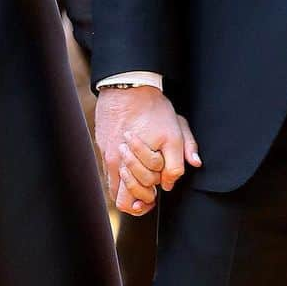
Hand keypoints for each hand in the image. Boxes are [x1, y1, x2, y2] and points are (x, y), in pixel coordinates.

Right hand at [95, 87, 200, 215]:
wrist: (127, 88)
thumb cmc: (153, 109)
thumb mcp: (177, 129)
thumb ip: (184, 152)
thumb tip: (181, 174)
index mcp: (143, 159)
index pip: (147, 189)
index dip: (156, 192)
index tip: (160, 188)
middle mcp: (122, 162)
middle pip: (127, 197)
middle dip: (142, 195)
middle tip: (151, 191)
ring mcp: (109, 158)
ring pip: (114, 192)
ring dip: (128, 191)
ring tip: (140, 185)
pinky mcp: (102, 151)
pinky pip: (108, 177)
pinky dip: (119, 180)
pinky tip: (129, 172)